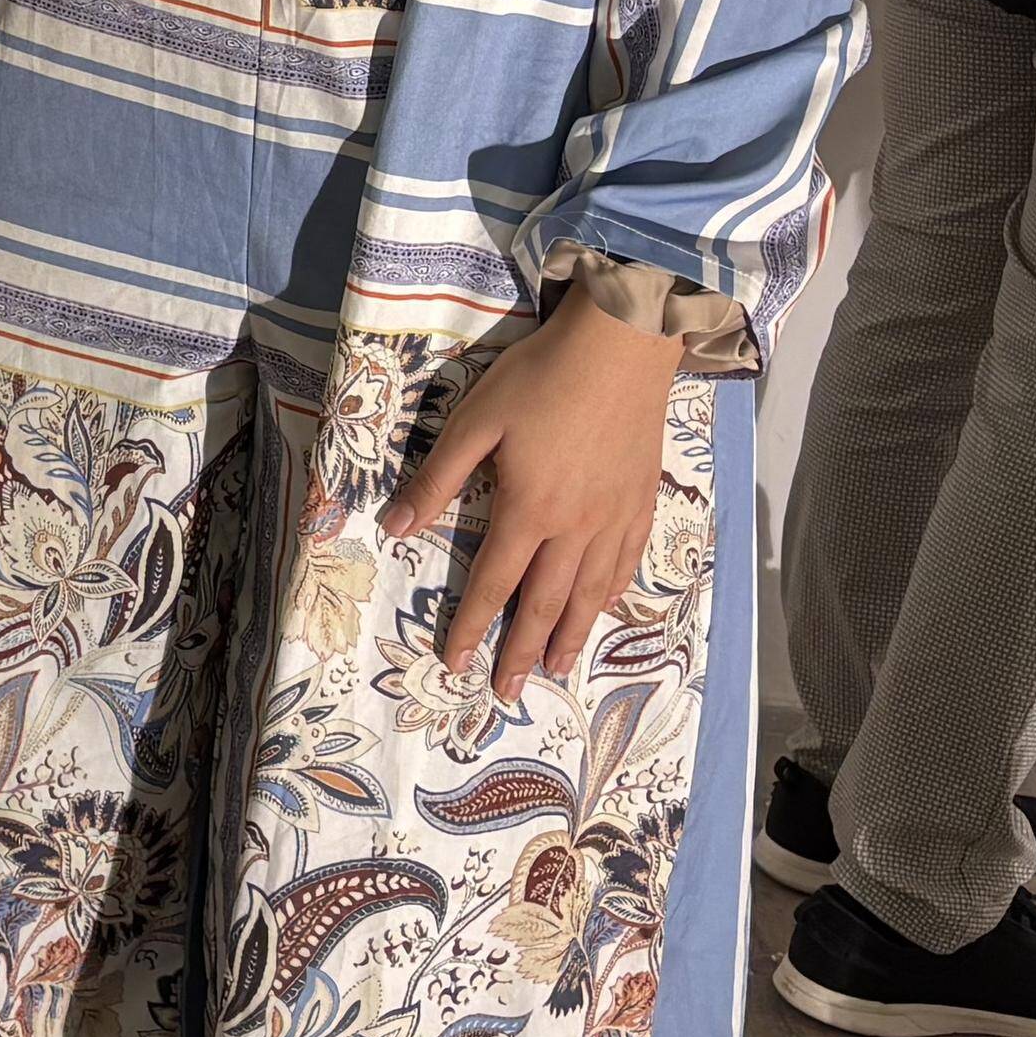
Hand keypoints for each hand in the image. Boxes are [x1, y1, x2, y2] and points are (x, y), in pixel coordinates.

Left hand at [386, 287, 686, 699]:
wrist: (621, 346)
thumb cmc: (539, 379)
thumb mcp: (473, 421)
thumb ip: (436, 480)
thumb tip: (393, 530)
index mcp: (528, 509)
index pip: (493, 583)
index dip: (472, 626)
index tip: (455, 663)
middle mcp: (574, 527)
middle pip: (544, 603)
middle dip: (522, 651)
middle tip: (508, 690)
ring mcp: (615, 518)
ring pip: (590, 593)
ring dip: (569, 636)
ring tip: (556, 668)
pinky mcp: (642, 503)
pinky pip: (626, 564)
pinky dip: (610, 596)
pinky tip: (602, 609)